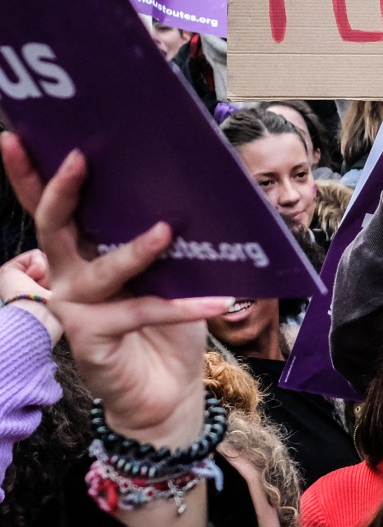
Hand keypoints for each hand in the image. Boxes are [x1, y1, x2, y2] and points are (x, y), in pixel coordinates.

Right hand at [0, 137, 226, 446]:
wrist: (166, 390)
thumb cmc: (165, 323)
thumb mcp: (167, 269)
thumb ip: (159, 235)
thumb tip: (188, 187)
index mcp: (78, 252)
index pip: (47, 206)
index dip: (28, 173)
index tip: (16, 136)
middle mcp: (66, 276)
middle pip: (54, 226)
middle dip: (63, 190)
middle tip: (81, 158)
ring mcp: (75, 307)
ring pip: (100, 271)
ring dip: (134, 250)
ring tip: (166, 231)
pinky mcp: (94, 338)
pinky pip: (142, 313)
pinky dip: (183, 306)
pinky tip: (218, 301)